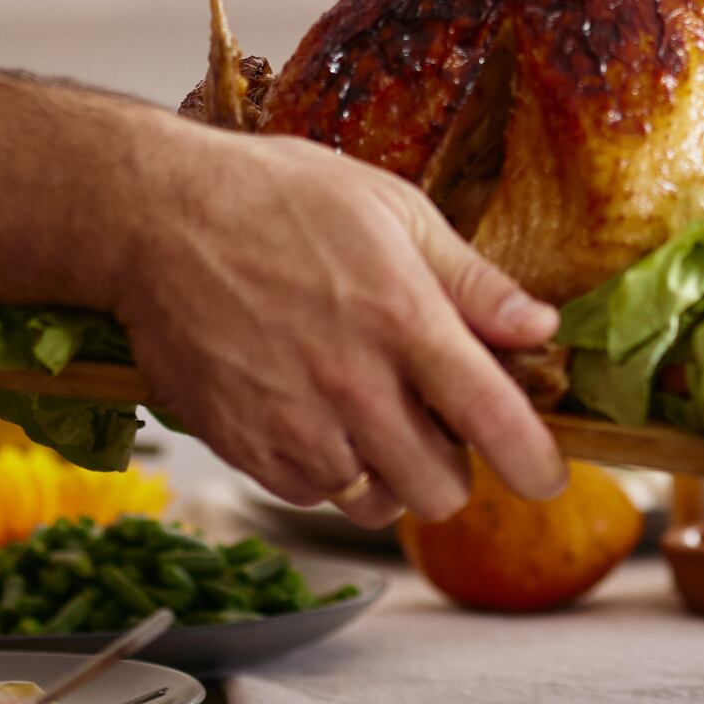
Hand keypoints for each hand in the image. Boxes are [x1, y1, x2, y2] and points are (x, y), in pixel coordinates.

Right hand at [107, 123, 564, 520]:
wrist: (157, 218)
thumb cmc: (275, 198)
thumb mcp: (393, 209)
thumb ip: (473, 281)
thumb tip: (540, 327)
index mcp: (404, 320)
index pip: (494, 421)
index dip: (534, 463)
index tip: (546, 476)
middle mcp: (353, 386)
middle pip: (441, 489)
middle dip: (454, 466)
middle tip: (435, 421)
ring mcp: (294, 424)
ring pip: (377, 505)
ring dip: (389, 476)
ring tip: (371, 418)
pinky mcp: (244, 447)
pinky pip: (313, 497)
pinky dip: (328, 473)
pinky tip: (315, 415)